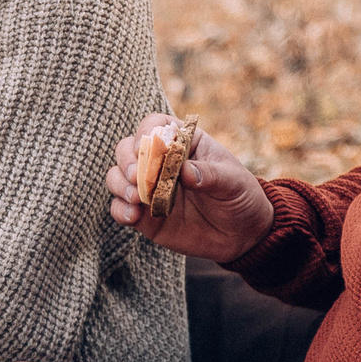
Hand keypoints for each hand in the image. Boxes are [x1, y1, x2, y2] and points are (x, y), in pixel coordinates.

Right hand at [106, 115, 274, 263]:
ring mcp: (150, 189)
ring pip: (117, 177)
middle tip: (135, 176)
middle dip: (126, 160)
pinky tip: (133, 216)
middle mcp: (159, 163)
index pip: (155, 126)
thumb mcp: (234, 182)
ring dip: (119, 184)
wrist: (243, 235)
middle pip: (127, 149)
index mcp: (182, 143)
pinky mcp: (145, 215)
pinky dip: (120, 210)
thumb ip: (210, 174)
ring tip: (136, 198)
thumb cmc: (240, 196)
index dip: (145, 133)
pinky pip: (121, 208)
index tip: (145, 147)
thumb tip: (185, 172)